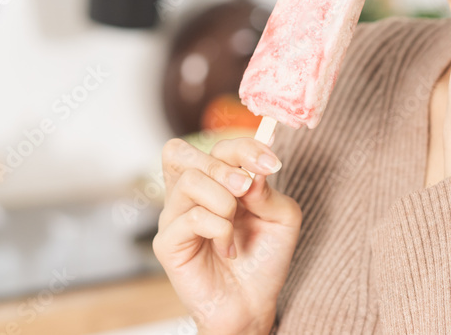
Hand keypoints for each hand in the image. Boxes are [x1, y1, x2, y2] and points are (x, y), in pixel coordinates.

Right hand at [153, 137, 300, 334]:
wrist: (254, 304)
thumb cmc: (265, 258)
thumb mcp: (282, 218)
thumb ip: (269, 191)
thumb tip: (252, 174)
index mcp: (215, 182)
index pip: (215, 146)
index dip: (244, 147)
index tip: (272, 164)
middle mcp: (189, 195)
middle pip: (182, 153)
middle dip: (223, 165)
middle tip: (245, 187)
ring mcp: (174, 217)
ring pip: (189, 180)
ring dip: (224, 199)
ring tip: (236, 222)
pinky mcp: (167, 243)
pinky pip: (191, 218)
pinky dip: (220, 230)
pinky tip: (228, 249)